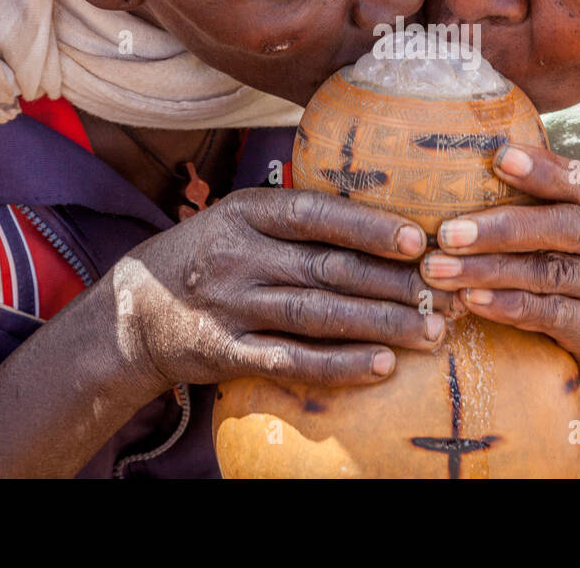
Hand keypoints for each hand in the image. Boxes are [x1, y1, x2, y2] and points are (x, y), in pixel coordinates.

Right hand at [113, 188, 459, 392]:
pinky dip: (338, 365)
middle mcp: (239, 257)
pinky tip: (381, 366)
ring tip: (431, 331)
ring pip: (317, 315)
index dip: (368, 226)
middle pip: (327, 268)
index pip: (314, 214)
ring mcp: (231, 306)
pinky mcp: (227, 352)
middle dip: (393, 282)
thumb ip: (298, 215)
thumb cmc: (209, 255)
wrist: (133, 312)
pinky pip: (291, 360)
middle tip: (447, 293)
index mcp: (246, 213)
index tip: (418, 239)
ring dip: (380, 324)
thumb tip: (384, 213)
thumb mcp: (240, 217)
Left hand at [418, 143, 579, 388]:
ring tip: (440, 268)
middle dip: (500, 229)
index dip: (544, 168)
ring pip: (545, 274)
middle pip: (561, 227)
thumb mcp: (569, 223)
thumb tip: (459, 167)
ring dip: (487, 270)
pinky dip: (505, 306)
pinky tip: (469, 299)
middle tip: (448, 232)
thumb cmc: (575, 258)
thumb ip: (532, 197)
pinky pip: (547, 314)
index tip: (500, 157)